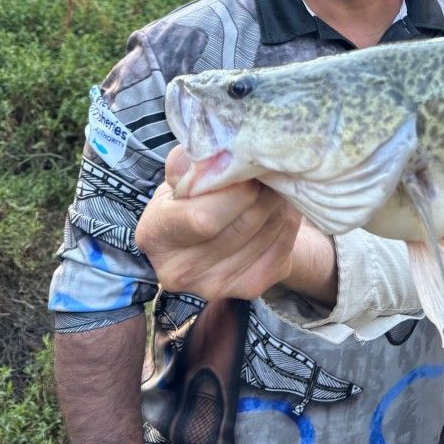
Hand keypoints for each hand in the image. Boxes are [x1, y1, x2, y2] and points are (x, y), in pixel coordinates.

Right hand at [136, 146, 334, 302]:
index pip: (203, 218)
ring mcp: (214, 286)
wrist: (214, 235)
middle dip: (264, 190)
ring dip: (279, 202)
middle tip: (268, 170)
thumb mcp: (180, 176)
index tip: (247, 166)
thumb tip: (211, 155)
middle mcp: (179, 271)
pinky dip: (288, 222)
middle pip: (244, 222)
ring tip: (273, 186)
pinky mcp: (248, 288)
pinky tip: (279, 209)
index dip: (235, 189)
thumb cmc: (193, 199)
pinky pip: (282, 246)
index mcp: (155, 235)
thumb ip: (188, 163)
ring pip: (268, 231)